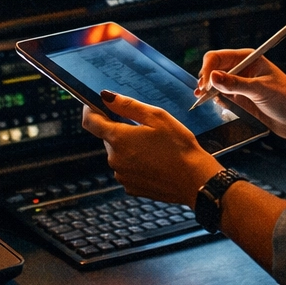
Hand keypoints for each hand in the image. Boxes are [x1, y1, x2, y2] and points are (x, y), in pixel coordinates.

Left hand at [81, 92, 221, 206]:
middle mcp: (114, 159)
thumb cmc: (178, 145)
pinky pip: (127, 170)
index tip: (96, 105)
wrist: (194, 180)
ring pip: (119, 154)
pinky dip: (136, 164)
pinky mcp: (131, 188)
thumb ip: (128, 106)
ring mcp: (122, 175)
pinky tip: (155, 163)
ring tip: (155, 148)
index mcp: (118, 138)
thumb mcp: (157, 117)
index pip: (90, 122)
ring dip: (130, 148)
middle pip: (109, 138)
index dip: (90, 110)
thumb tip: (105, 96)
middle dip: (121, 130)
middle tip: (146, 128)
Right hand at [195, 48, 285, 140]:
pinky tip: (213, 102)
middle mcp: (242, 69)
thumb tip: (212, 77)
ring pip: (216, 83)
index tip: (205, 84)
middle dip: (206, 79)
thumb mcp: (260, 90)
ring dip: (208, 89)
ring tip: (201, 98)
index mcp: (248, 58)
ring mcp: (241, 84)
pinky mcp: (241, 99)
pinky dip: (215, 99)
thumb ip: (235, 84)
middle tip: (201, 93)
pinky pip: (222, 96)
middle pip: (214, 69)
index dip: (208, 68)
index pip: (219, 57)